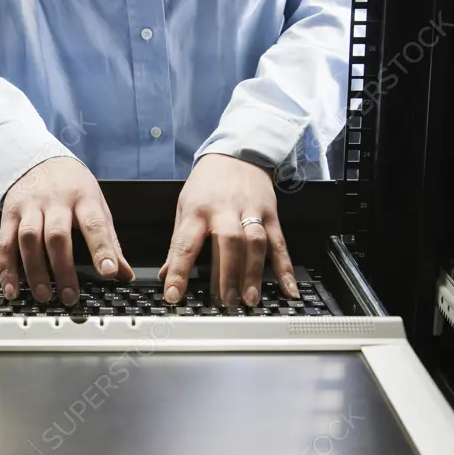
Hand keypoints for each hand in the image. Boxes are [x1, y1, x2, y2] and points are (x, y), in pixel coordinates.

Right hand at [0, 156, 133, 304]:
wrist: (41, 160)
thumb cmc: (74, 188)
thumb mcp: (97, 206)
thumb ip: (109, 242)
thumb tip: (124, 274)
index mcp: (83, 198)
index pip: (94, 225)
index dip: (102, 250)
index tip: (108, 272)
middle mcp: (55, 201)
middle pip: (57, 235)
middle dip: (63, 268)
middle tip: (70, 296)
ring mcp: (29, 207)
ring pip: (29, 239)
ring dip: (35, 271)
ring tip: (44, 296)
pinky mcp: (9, 214)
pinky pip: (4, 243)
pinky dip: (7, 269)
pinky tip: (13, 289)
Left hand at [160, 154, 298, 305]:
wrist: (237, 153)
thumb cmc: (208, 183)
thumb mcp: (184, 207)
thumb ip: (177, 242)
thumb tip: (165, 273)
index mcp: (197, 211)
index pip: (184, 244)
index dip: (178, 272)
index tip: (173, 294)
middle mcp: (225, 211)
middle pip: (227, 243)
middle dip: (226, 274)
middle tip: (224, 301)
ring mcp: (251, 212)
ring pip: (254, 243)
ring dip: (252, 273)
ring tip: (249, 299)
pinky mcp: (271, 215)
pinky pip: (279, 244)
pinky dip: (284, 268)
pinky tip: (288, 288)